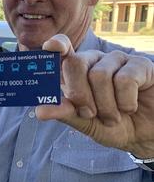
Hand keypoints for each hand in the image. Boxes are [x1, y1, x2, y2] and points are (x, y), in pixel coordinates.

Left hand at [37, 34, 153, 157]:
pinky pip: (125, 79)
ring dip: (106, 105)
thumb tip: (39, 110)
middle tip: (89, 113)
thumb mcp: (85, 123)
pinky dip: (125, 101)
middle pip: (76, 63)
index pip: (63, 49)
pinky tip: (130, 107)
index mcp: (76, 72)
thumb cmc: (112, 126)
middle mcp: (95, 62)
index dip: (56, 45)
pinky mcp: (140, 65)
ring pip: (99, 75)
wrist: (145, 136)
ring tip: (113, 117)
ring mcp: (117, 61)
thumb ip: (64, 113)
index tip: (50, 47)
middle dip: (80, 94)